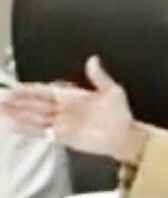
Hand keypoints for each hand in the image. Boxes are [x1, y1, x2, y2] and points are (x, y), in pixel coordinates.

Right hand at [0, 56, 143, 162]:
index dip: (28, 90)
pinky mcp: (62, 136)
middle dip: (16, 102)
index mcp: (72, 96)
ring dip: (17, 115)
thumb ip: (100, 77)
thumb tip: (93, 60)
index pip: (44, 91)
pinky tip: (13, 126)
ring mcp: (61, 123)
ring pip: (34, 117)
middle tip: (0, 100)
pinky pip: (41, 132)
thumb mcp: (112, 91)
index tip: (13, 89)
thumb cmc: (120, 114)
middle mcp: (63, 109)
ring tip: (1, 112)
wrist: (125, 136)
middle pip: (34, 104)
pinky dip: (26, 129)